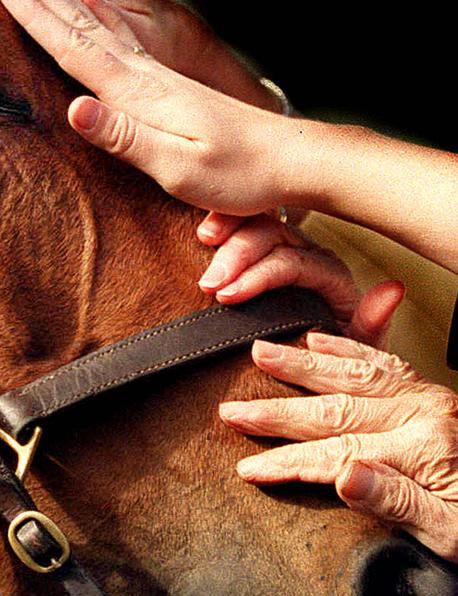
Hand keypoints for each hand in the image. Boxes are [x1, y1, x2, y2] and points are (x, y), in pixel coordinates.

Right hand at [0, 0, 301, 216]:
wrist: (290, 159)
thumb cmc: (236, 173)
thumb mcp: (177, 166)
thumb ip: (124, 136)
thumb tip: (75, 107)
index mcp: (140, 93)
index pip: (77, 49)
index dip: (38, 18)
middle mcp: (145, 76)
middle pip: (82, 26)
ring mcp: (158, 77)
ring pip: (98, 26)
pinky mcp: (169, 85)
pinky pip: (123, 39)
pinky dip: (102, 16)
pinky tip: (95, 2)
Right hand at [196, 211, 404, 347]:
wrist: (325, 370)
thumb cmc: (339, 360)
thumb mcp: (360, 348)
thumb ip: (373, 322)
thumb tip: (393, 289)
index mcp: (329, 274)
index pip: (292, 264)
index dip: (258, 276)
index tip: (227, 296)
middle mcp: (306, 254)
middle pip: (269, 235)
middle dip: (237, 255)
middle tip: (208, 283)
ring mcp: (281, 249)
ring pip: (254, 224)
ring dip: (228, 234)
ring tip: (202, 246)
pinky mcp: (259, 254)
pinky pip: (241, 229)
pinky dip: (224, 227)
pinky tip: (204, 235)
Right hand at [221, 332, 457, 561]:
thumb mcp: (447, 534)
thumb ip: (396, 502)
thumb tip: (342, 476)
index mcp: (423, 451)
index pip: (336, 455)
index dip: (287, 462)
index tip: (248, 466)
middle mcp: (422, 414)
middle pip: (335, 411)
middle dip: (278, 412)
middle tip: (234, 410)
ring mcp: (425, 399)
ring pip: (352, 376)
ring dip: (303, 366)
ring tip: (261, 353)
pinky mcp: (428, 393)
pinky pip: (382, 361)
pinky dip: (347, 349)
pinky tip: (317, 341)